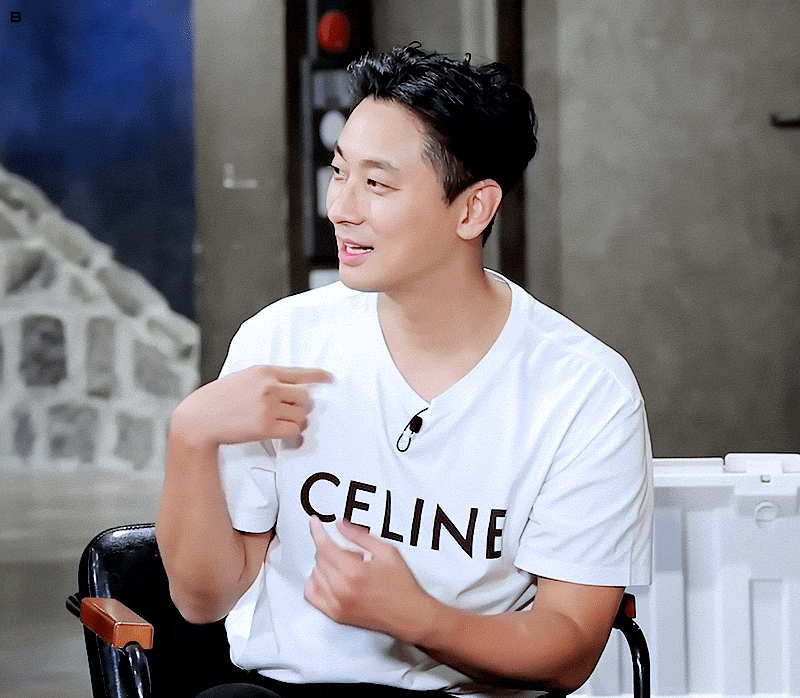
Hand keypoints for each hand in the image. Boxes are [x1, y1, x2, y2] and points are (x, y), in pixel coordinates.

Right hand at [171, 365, 333, 446]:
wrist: (199, 418)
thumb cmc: (219, 398)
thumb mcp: (244, 378)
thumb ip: (268, 379)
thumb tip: (294, 386)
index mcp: (264, 371)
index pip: (300, 372)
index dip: (318, 376)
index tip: (330, 378)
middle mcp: (269, 386)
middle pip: (305, 396)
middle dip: (301, 405)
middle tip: (289, 411)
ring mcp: (268, 406)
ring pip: (302, 414)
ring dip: (296, 420)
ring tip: (280, 422)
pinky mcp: (266, 427)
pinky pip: (294, 430)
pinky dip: (292, 433)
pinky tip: (281, 433)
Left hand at [305, 516, 434, 642]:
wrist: (409, 614)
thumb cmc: (402, 585)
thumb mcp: (386, 551)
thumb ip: (359, 535)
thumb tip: (340, 524)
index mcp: (353, 572)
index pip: (324, 546)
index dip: (317, 530)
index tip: (314, 522)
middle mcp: (341, 590)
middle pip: (320, 558)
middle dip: (333, 549)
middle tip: (354, 553)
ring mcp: (337, 604)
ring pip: (315, 574)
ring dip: (327, 565)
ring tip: (348, 567)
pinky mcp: (336, 615)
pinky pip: (312, 595)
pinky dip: (315, 582)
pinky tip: (328, 577)